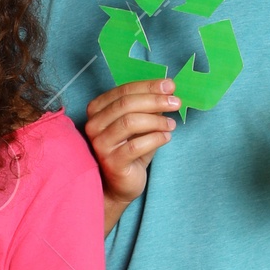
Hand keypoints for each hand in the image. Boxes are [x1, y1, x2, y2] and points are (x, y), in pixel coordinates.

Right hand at [83, 76, 177, 206]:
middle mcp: (93, 125)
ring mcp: (100, 144)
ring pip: (130, 122)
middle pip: (126, 104)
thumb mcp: (140, 124)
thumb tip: (168, 90)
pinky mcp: (111, 162)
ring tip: (171, 124)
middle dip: (155, 100)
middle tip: (175, 102)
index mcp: (97, 110)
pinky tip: (166, 137)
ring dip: (156, 120)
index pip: (123, 91)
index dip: (148, 86)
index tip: (170, 86)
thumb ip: (148, 107)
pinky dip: (156, 138)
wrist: (121, 184)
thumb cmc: (130, 151)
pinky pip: (136, 145)